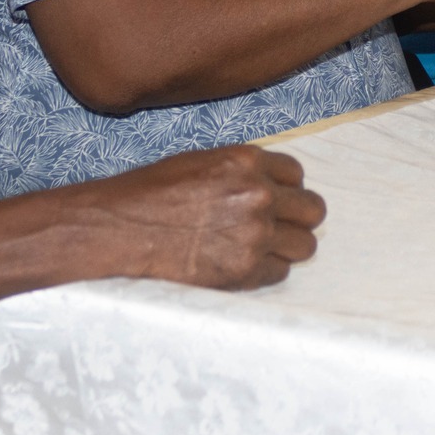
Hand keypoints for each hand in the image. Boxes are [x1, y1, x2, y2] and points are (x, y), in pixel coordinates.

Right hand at [86, 145, 326, 289]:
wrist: (121, 230)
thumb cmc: (152, 193)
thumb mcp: (201, 162)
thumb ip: (243, 171)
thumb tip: (272, 185)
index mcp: (247, 161)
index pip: (297, 174)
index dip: (285, 188)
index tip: (274, 199)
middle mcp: (258, 195)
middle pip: (313, 210)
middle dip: (297, 218)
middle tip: (276, 226)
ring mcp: (255, 235)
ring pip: (305, 245)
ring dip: (286, 247)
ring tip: (257, 248)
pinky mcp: (246, 270)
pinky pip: (280, 273)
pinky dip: (265, 270)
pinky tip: (239, 263)